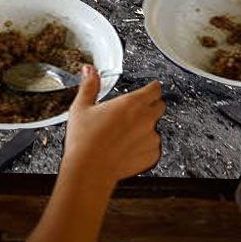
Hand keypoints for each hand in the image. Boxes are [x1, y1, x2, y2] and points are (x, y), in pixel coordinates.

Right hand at [62, 65, 163, 183]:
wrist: (89, 170)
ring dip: (146, 128)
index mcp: (131, 103)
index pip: (155, 89)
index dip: (152, 87)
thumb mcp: (82, 107)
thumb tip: (90, 71)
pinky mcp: (152, 155)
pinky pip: (154, 146)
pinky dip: (144, 146)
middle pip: (159, 106)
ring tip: (125, 135)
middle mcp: (145, 119)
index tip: (149, 89)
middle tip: (134, 112)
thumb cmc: (85, 141)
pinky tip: (127, 148)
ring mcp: (151, 138)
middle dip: (151, 106)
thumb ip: (89, 86)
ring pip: (156, 127)